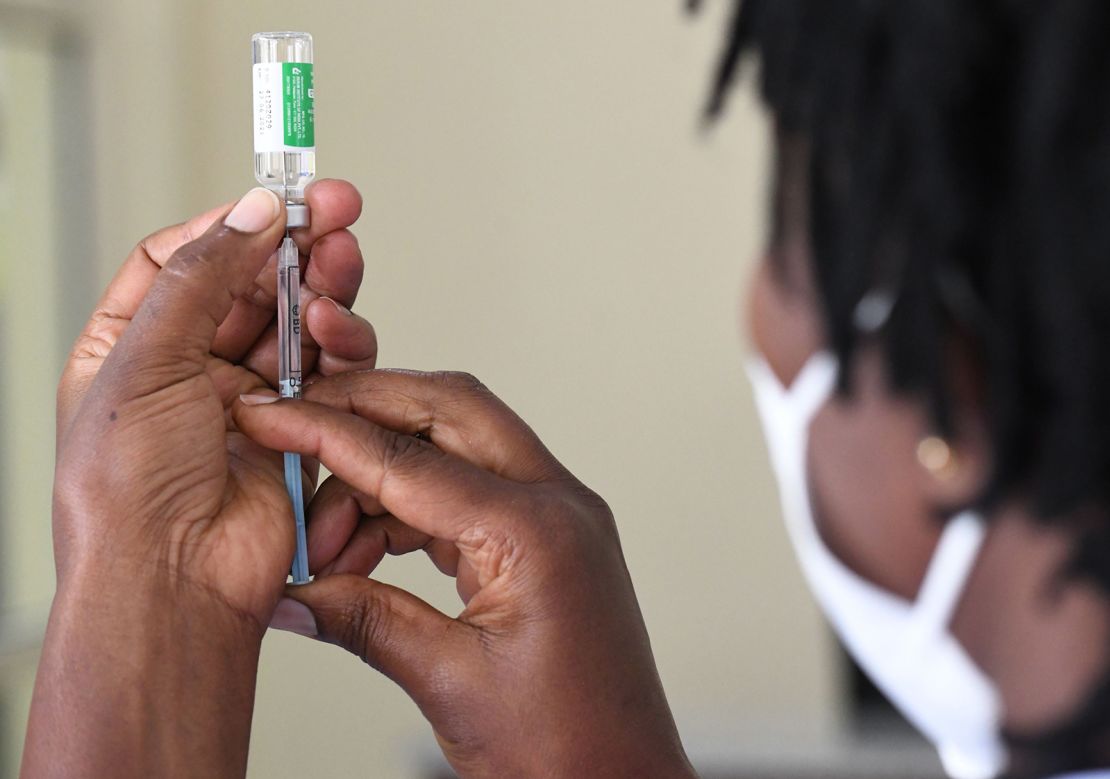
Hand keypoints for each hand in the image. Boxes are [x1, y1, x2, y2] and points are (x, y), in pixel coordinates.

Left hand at [54, 181, 372, 623]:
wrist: (175, 580)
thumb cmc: (128, 491)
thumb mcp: (142, 360)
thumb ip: (200, 278)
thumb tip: (248, 214)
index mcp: (133, 345)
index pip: (184, 258)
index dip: (232, 223)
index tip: (278, 195)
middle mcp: (192, 368)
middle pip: (255, 285)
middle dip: (297, 246)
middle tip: (336, 210)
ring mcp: (249, 399)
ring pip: (300, 323)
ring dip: (324, 292)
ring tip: (340, 269)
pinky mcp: (300, 428)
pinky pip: (332, 373)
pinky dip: (342, 349)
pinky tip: (339, 334)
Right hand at [234, 371, 694, 778]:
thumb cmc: (568, 749)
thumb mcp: (449, 682)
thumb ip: (363, 621)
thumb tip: (293, 592)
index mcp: (535, 530)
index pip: (410, 458)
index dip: (329, 433)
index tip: (273, 417)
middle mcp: (557, 504)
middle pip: (447, 412)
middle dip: (365, 414)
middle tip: (296, 435)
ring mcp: (557, 518)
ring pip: (456, 448)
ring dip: (381, 477)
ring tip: (325, 541)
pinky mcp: (546, 541)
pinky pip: (468, 493)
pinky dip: (410, 508)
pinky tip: (365, 547)